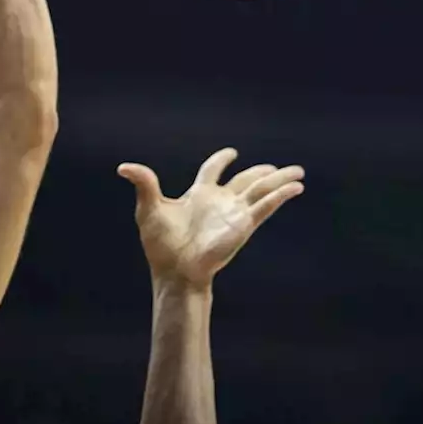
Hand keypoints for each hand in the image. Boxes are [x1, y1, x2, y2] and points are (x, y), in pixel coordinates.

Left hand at [119, 148, 304, 288]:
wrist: (176, 271)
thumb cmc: (161, 245)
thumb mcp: (150, 209)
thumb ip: (144, 184)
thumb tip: (123, 167)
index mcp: (198, 195)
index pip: (212, 171)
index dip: (220, 161)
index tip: (231, 152)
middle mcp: (219, 202)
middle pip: (246, 180)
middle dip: (263, 171)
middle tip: (278, 165)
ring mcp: (234, 213)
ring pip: (261, 189)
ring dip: (279, 179)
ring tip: (298, 172)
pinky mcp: (244, 225)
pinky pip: (265, 206)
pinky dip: (281, 196)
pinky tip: (295, 188)